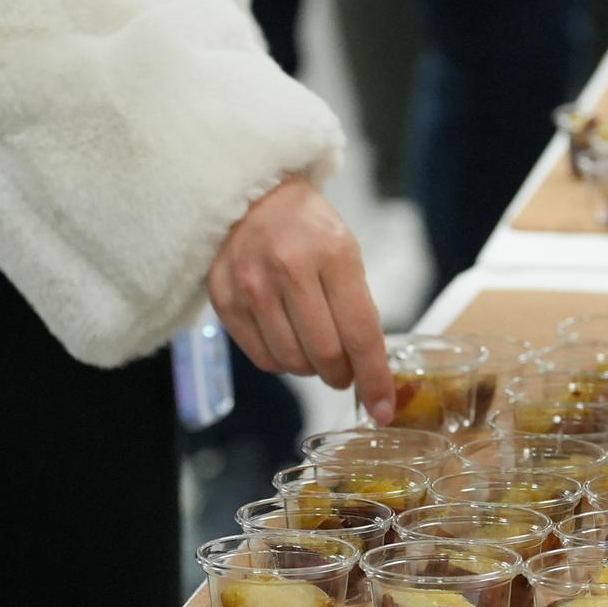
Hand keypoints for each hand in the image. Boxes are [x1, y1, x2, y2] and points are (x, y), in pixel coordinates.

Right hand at [208, 177, 396, 423]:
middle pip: (324, 355)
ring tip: (313, 348)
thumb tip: (368, 372)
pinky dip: (282, 362)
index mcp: (333, 254)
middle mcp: (289, 270)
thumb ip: (357, 310)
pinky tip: (287, 340)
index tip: (383, 409)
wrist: (252, 196)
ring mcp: (251, 285)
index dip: (375, 379)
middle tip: (345, 371)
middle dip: (342, 375)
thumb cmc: (308, 229)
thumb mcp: (346, 253)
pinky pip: (262, 358)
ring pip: (292, 362)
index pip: (360, 334)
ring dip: (310, 369)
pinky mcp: (224, 300)